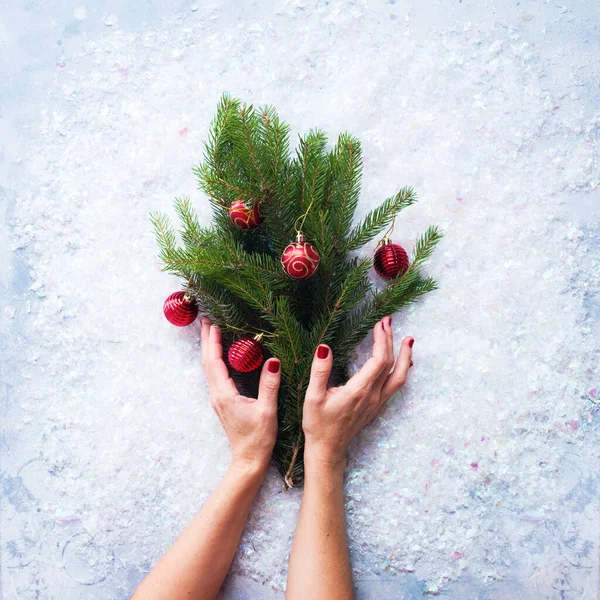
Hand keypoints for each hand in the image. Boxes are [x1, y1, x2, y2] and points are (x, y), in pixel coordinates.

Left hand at [200, 318, 280, 473]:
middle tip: (207, 320)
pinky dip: (215, 360)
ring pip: (209, 368)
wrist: (248, 460)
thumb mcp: (267, 410)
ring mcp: (218, 399)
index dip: (213, 342)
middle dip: (207, 340)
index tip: (213, 323)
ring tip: (211, 332)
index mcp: (224, 394)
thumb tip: (273, 360)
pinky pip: (215, 375)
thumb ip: (269, 384)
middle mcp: (217, 395)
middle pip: (207, 362)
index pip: (214, 362)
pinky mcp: (223, 402)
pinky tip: (222, 355)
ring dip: (209, 349)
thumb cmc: (258, 438)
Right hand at [302, 316, 412, 469]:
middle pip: (390, 364)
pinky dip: (401, 370)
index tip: (380, 324)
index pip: (379, 360)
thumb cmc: (318, 423)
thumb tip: (325, 347)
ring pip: (399, 377)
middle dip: (390, 340)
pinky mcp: (376, 407)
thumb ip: (320, 371)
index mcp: (359, 391)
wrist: (327, 449)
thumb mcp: (313, 397)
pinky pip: (395, 385)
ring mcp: (377, 402)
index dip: (382, 340)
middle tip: (387, 321)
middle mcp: (373, 396)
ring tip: (407, 340)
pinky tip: (401, 363)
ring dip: (404, 357)